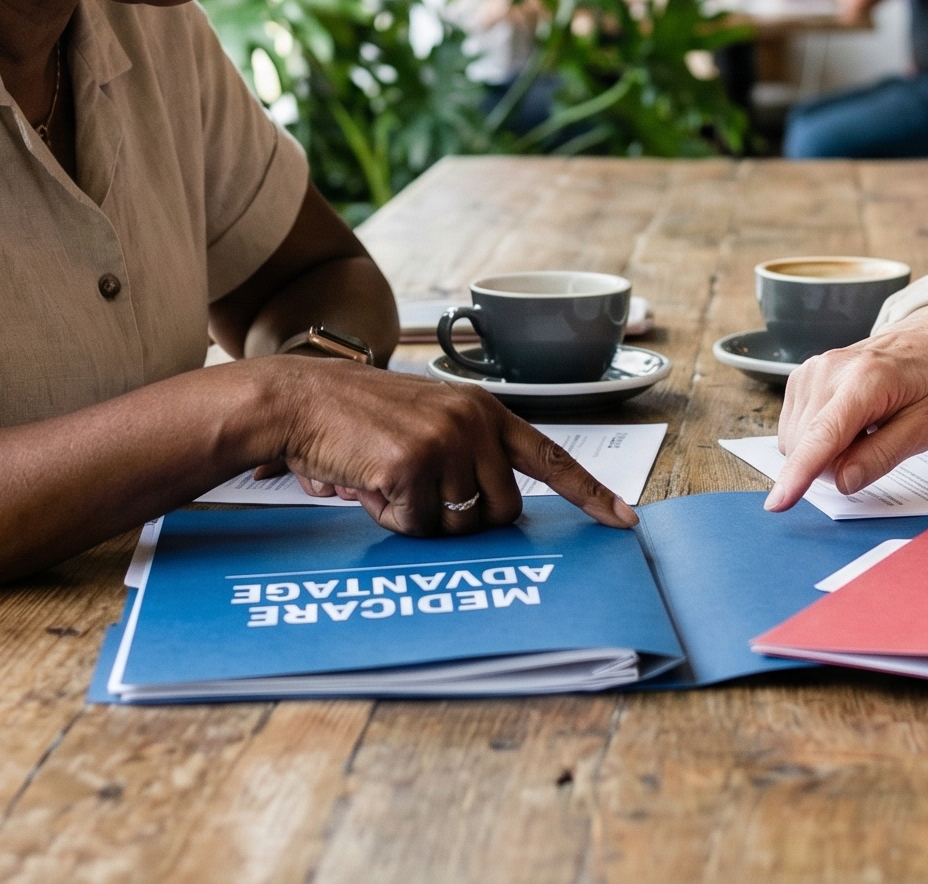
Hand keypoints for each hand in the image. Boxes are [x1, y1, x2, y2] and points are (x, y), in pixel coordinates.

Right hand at [249, 359, 635, 535]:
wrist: (302, 400)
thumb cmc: (361, 420)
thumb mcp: (430, 423)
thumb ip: (471, 455)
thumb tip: (495, 511)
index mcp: (484, 410)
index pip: (551, 456)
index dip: (590, 493)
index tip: (625, 521)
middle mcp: (475, 422)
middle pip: (502, 512)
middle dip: (463, 519)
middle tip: (418, 492)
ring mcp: (446, 442)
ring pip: (458, 526)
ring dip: (420, 519)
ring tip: (387, 479)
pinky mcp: (413, 465)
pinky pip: (416, 527)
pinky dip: (388, 518)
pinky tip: (368, 483)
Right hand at [765, 303, 927, 510]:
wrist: (923, 347)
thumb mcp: (925, 429)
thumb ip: (883, 455)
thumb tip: (843, 481)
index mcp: (866, 379)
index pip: (825, 433)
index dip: (800, 471)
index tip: (778, 502)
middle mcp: (828, 370)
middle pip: (807, 447)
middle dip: (835, 465)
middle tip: (873, 444)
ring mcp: (808, 371)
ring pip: (795, 444)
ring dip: (825, 453)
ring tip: (862, 429)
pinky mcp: (797, 377)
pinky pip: (793, 432)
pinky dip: (816, 440)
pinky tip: (845, 423)